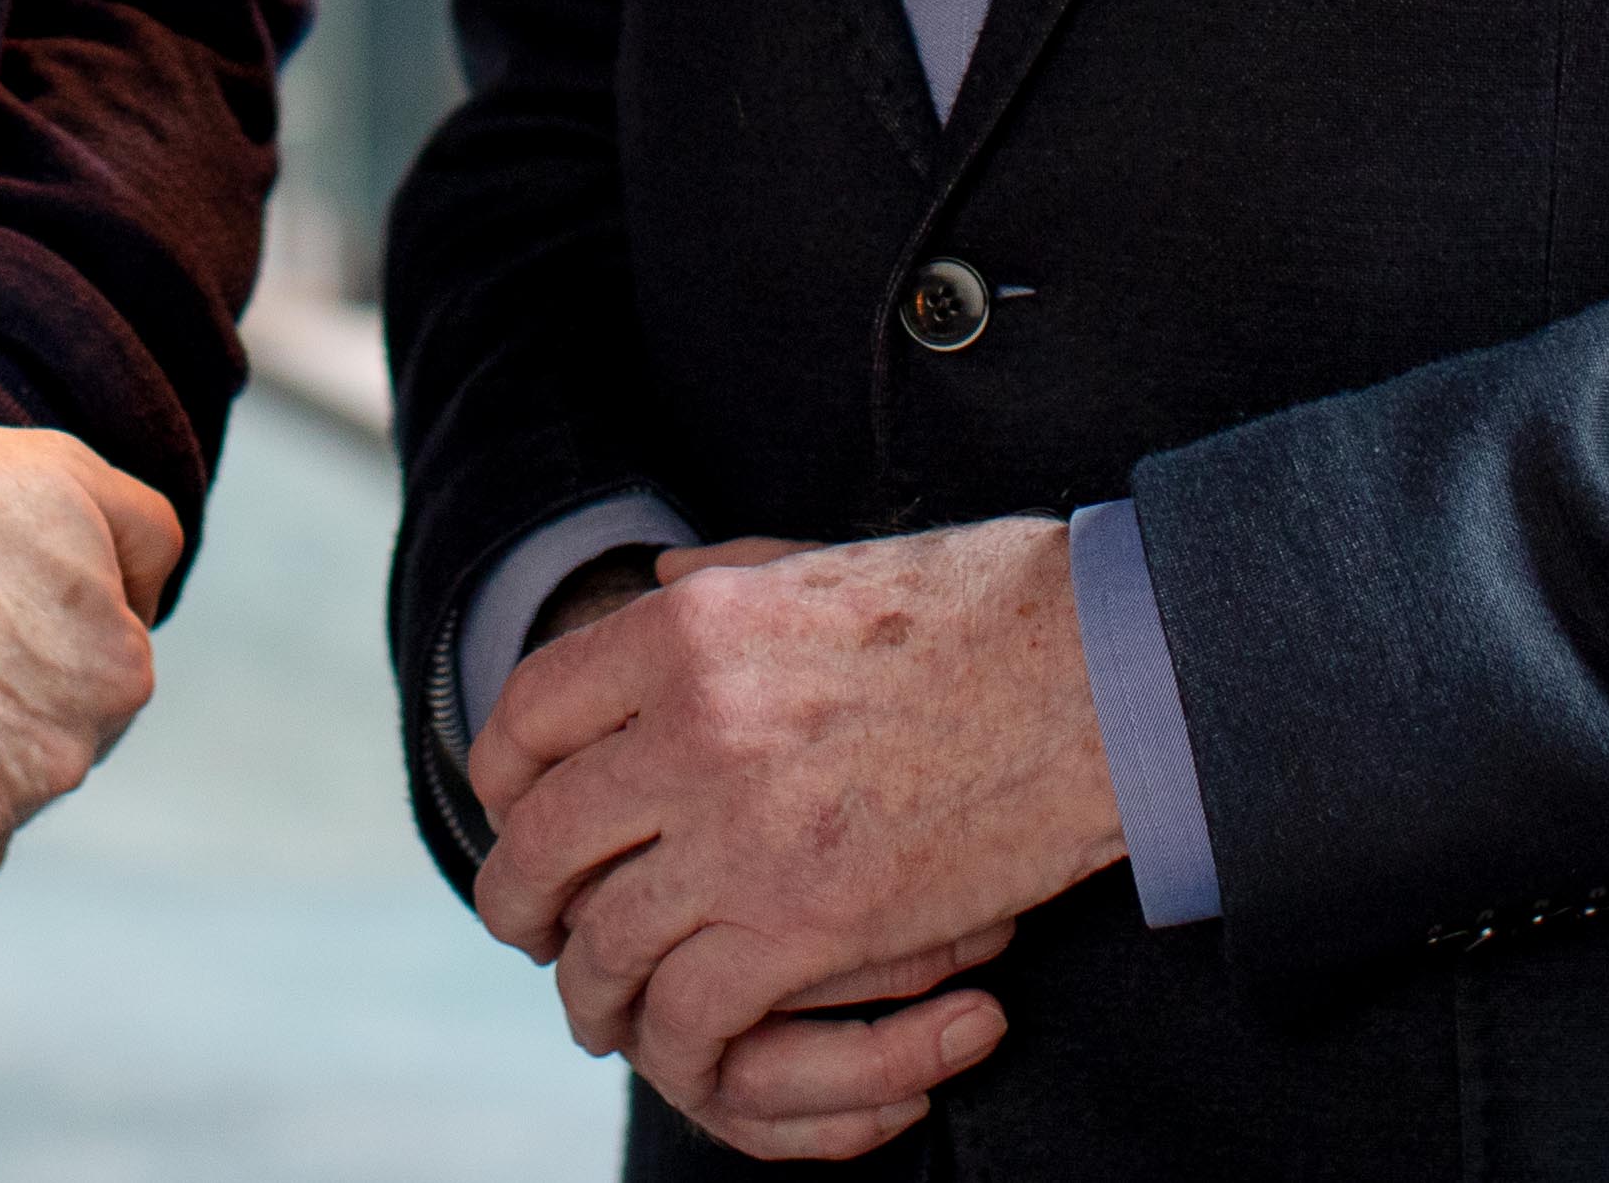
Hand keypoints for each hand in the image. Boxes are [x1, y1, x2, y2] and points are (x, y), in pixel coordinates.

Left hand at [467, 522, 1124, 1158]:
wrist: (1106, 672)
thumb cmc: (986, 608)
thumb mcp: (826, 561)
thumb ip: (722, 581)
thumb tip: (652, 581)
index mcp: (687, 629)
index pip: (525, 714)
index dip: (502, 782)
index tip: (516, 817)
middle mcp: (690, 725)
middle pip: (540, 840)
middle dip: (519, 901)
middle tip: (531, 931)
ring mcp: (744, 830)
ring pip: (602, 943)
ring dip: (592, 991)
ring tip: (602, 1007)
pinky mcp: (811, 923)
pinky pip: (691, 1012)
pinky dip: (678, 1044)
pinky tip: (687, 1047)